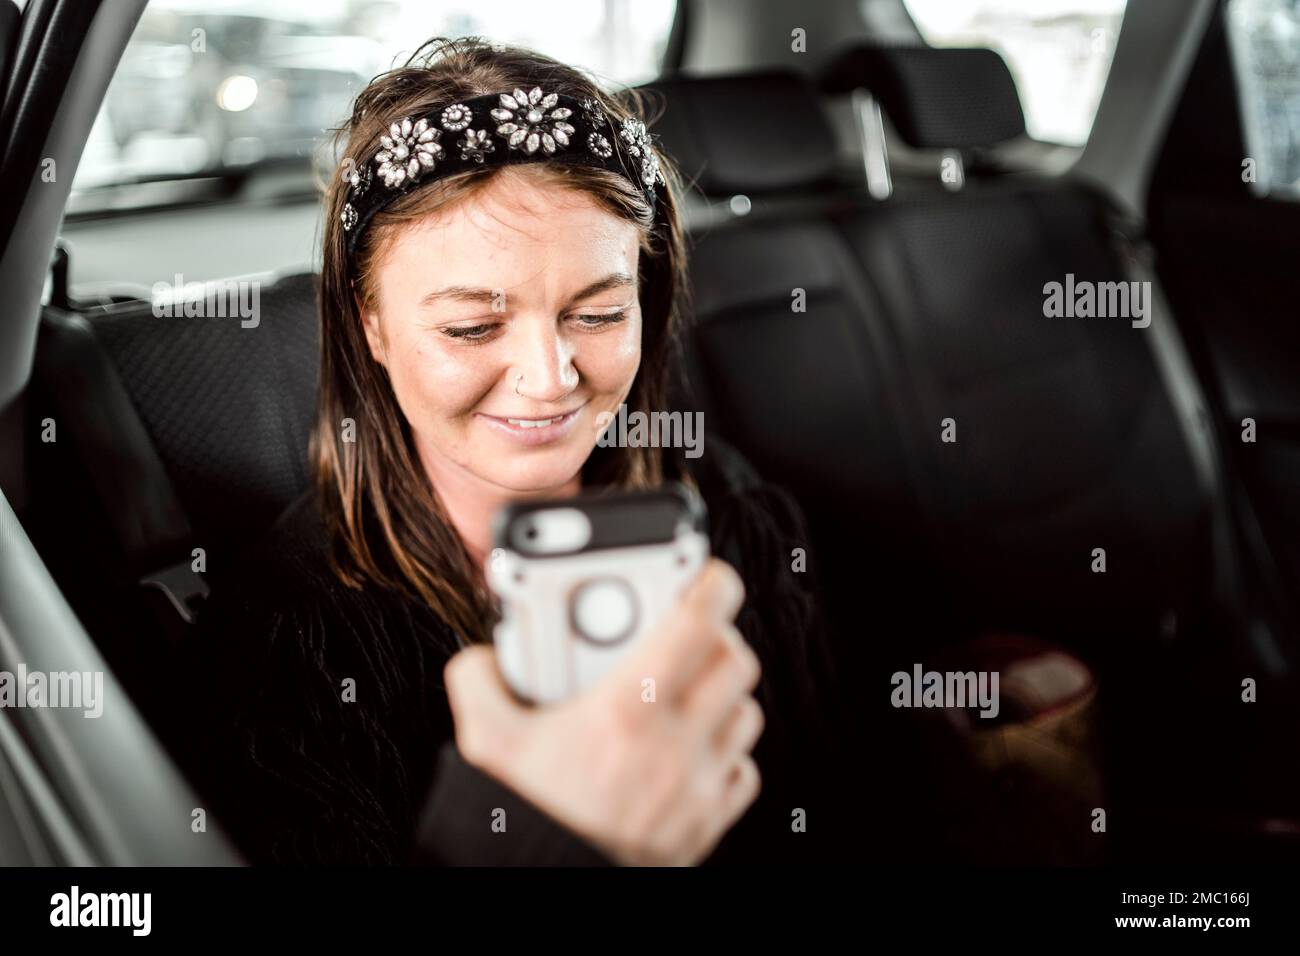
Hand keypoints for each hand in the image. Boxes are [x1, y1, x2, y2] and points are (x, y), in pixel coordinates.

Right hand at [443, 558, 763, 865]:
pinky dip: (726, 752)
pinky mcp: (708, 822)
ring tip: (685, 690)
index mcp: (625, 713)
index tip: (706, 576)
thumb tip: (484, 655)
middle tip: (687, 634)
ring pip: (746, 713)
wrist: (541, 887)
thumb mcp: (485, 743)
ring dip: (723, 693)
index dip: (712, 587)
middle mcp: (673, 747)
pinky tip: (691, 747)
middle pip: (736, 662)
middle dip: (719, 636)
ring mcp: (697, 787)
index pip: (698, 624)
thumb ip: (478, 681)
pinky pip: (743, 771)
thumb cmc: (523, 817)